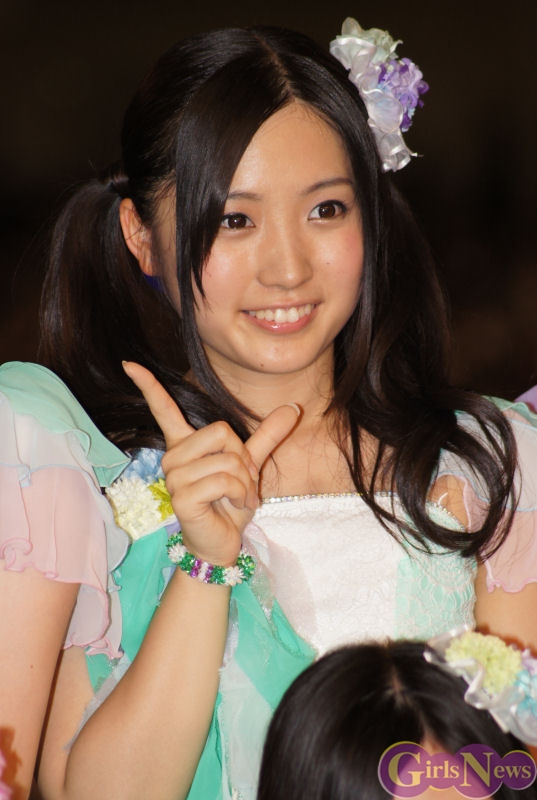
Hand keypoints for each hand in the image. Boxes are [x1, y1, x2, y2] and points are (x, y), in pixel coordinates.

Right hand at [123, 362, 298, 564]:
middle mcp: (174, 457)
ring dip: (245, 482)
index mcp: (185, 445)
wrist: (224, 542)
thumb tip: (294, 408)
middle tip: (241, 482)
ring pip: (227, 459)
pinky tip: (234, 506)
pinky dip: (240, 493)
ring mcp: (174, 477)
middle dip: (243, 458)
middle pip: (221, 431)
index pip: (163, 409)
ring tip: (237, 497)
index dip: (148, 386)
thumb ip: (268, 436)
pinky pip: (223, 480)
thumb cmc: (230, 504)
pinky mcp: (181, 497)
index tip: (128, 364)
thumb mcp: (251, 465)